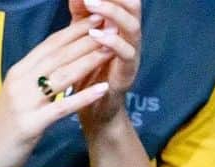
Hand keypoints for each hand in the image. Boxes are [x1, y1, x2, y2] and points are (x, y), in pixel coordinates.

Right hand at [0, 21, 112, 166]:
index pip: (49, 45)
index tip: (94, 18)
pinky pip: (62, 108)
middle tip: (109, 24)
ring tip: (111, 49)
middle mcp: (21, 81)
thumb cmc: (4, 133)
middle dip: (86, 39)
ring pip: (62, 76)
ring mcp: (25, 102)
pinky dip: (83, 97)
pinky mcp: (31, 125)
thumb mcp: (18, 100)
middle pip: (58, 55)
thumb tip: (54, 69)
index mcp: (19, 72)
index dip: (73, 30)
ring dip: (88, 61)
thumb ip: (34, 83)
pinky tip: (102, 89)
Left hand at [69, 0, 141, 131]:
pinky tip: (95, 35)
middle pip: (134, 5)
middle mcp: (130, 35)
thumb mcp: (82, 36)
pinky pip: (127, 53)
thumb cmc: (89, 69)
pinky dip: (112, 41)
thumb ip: (80, 13)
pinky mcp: (129, 72)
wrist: (94, 107)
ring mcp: (132, 53)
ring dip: (112, 12)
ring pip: (132, 26)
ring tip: (91, 3)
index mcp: (120, 23)